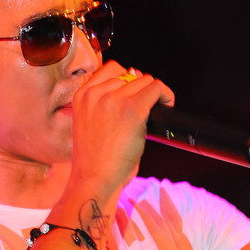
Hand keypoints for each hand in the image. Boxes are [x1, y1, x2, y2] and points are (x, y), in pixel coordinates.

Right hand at [70, 60, 174, 194]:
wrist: (93, 180)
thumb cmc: (94, 161)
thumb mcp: (90, 125)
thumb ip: (105, 104)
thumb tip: (134, 79)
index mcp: (81, 95)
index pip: (110, 70)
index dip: (126, 80)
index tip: (134, 94)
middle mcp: (96, 93)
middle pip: (129, 75)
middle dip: (140, 90)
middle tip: (147, 108)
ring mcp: (113, 99)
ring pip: (144, 80)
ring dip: (153, 94)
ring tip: (157, 109)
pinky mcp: (132, 109)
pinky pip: (156, 89)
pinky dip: (166, 95)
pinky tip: (167, 105)